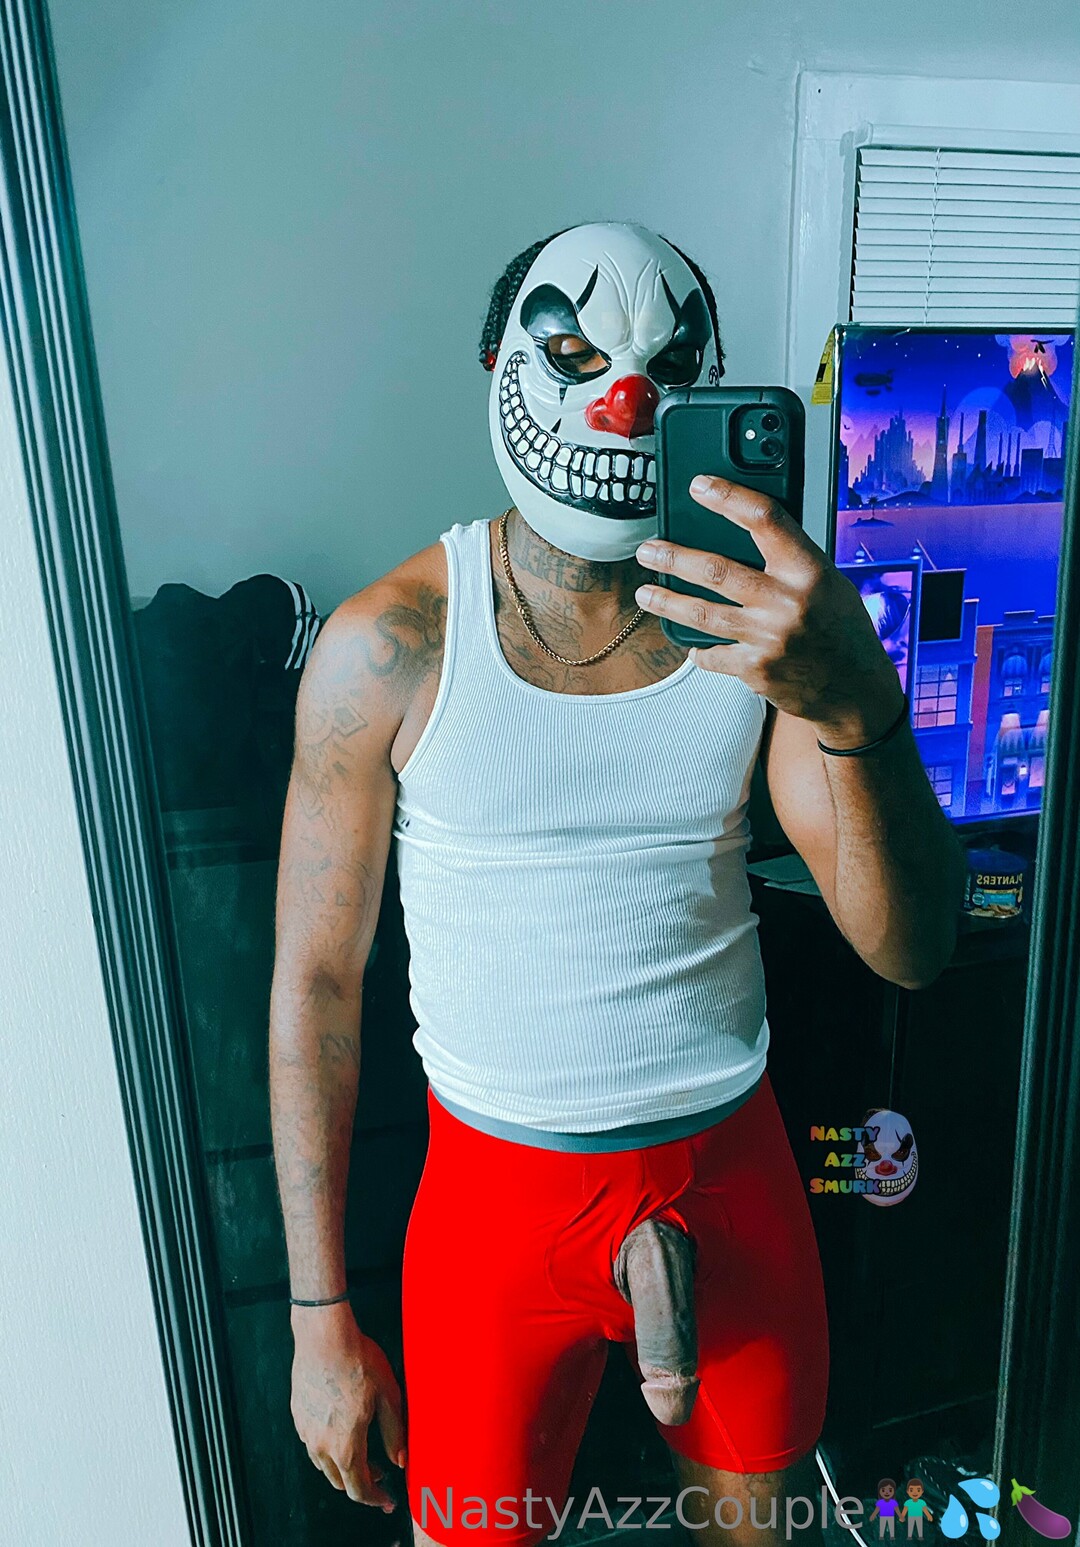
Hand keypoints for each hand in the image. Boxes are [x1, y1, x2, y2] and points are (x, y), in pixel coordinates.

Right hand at [290, 1301, 405, 1510]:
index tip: (386, 1500)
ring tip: (362, 1450)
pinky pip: (312, 1443)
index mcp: (346, 1445)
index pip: (359, 1489)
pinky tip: (341, 1428)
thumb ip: (394, 1433)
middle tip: (379, 1472)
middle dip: (361, 1483)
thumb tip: (400, 1459)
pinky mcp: (298, 1415)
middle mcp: (321, 1445)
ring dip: (343, 1466)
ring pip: (324, 1464)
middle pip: (340, 1481)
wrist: (325, 1337)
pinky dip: (329, 1447)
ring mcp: (306, 1431)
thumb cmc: (358, 1362)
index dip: (375, 1498)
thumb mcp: (389, 1397)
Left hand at [634, 476, 903, 746]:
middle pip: (717, 571)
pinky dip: (699, 650)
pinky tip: (689, 645)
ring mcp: (769, 639)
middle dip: (675, 558)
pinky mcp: (755, 670)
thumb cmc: (843, 632)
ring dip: (668, 602)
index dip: (729, 498)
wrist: (856, 692)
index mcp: (810, 571)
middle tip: (648, 550)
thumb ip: (791, 562)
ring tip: (645, 592)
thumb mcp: (830, 584)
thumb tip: (740, 533)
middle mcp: (788, 602)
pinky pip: (713, 655)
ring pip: (703, 614)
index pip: (766, 520)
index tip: (700, 486)